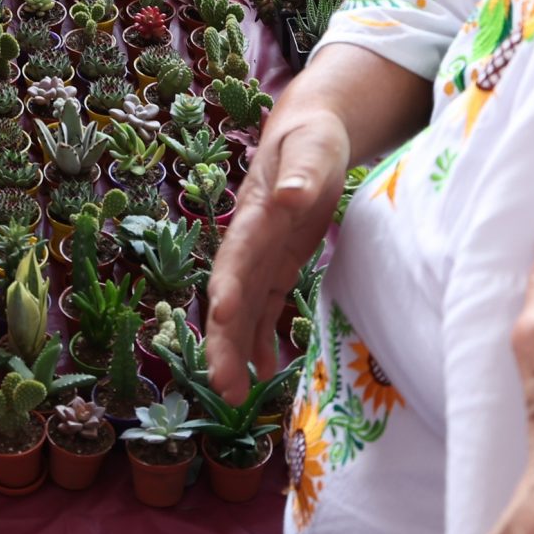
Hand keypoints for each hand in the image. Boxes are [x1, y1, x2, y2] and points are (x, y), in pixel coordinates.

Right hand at [203, 102, 348, 399]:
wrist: (307, 136)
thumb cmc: (311, 139)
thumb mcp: (312, 147)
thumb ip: (301, 172)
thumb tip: (289, 196)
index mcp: (254, 214)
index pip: (236, 255)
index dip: (228, 286)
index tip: (223, 316)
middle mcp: (250, 243)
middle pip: (230, 295)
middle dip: (222, 340)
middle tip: (222, 385)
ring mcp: (261, 259)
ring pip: (242, 312)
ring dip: (234, 352)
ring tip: (234, 397)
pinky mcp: (276, 269)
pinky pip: (262, 311)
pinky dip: (258, 341)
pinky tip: (259, 373)